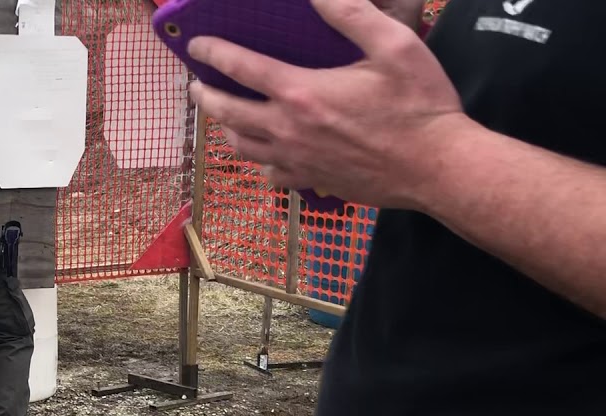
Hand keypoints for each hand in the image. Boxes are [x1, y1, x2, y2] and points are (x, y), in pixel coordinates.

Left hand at [188, 0, 465, 209]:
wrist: (438, 168)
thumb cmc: (420, 105)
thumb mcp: (395, 45)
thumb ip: (352, 14)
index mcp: (301, 92)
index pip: (240, 67)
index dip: (213, 52)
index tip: (196, 45)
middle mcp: (288, 129)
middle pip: (227, 112)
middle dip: (204, 96)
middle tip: (195, 86)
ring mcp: (296, 160)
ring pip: (242, 146)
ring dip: (227, 128)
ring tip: (225, 115)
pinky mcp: (311, 181)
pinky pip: (270, 173)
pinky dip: (260, 161)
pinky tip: (266, 152)